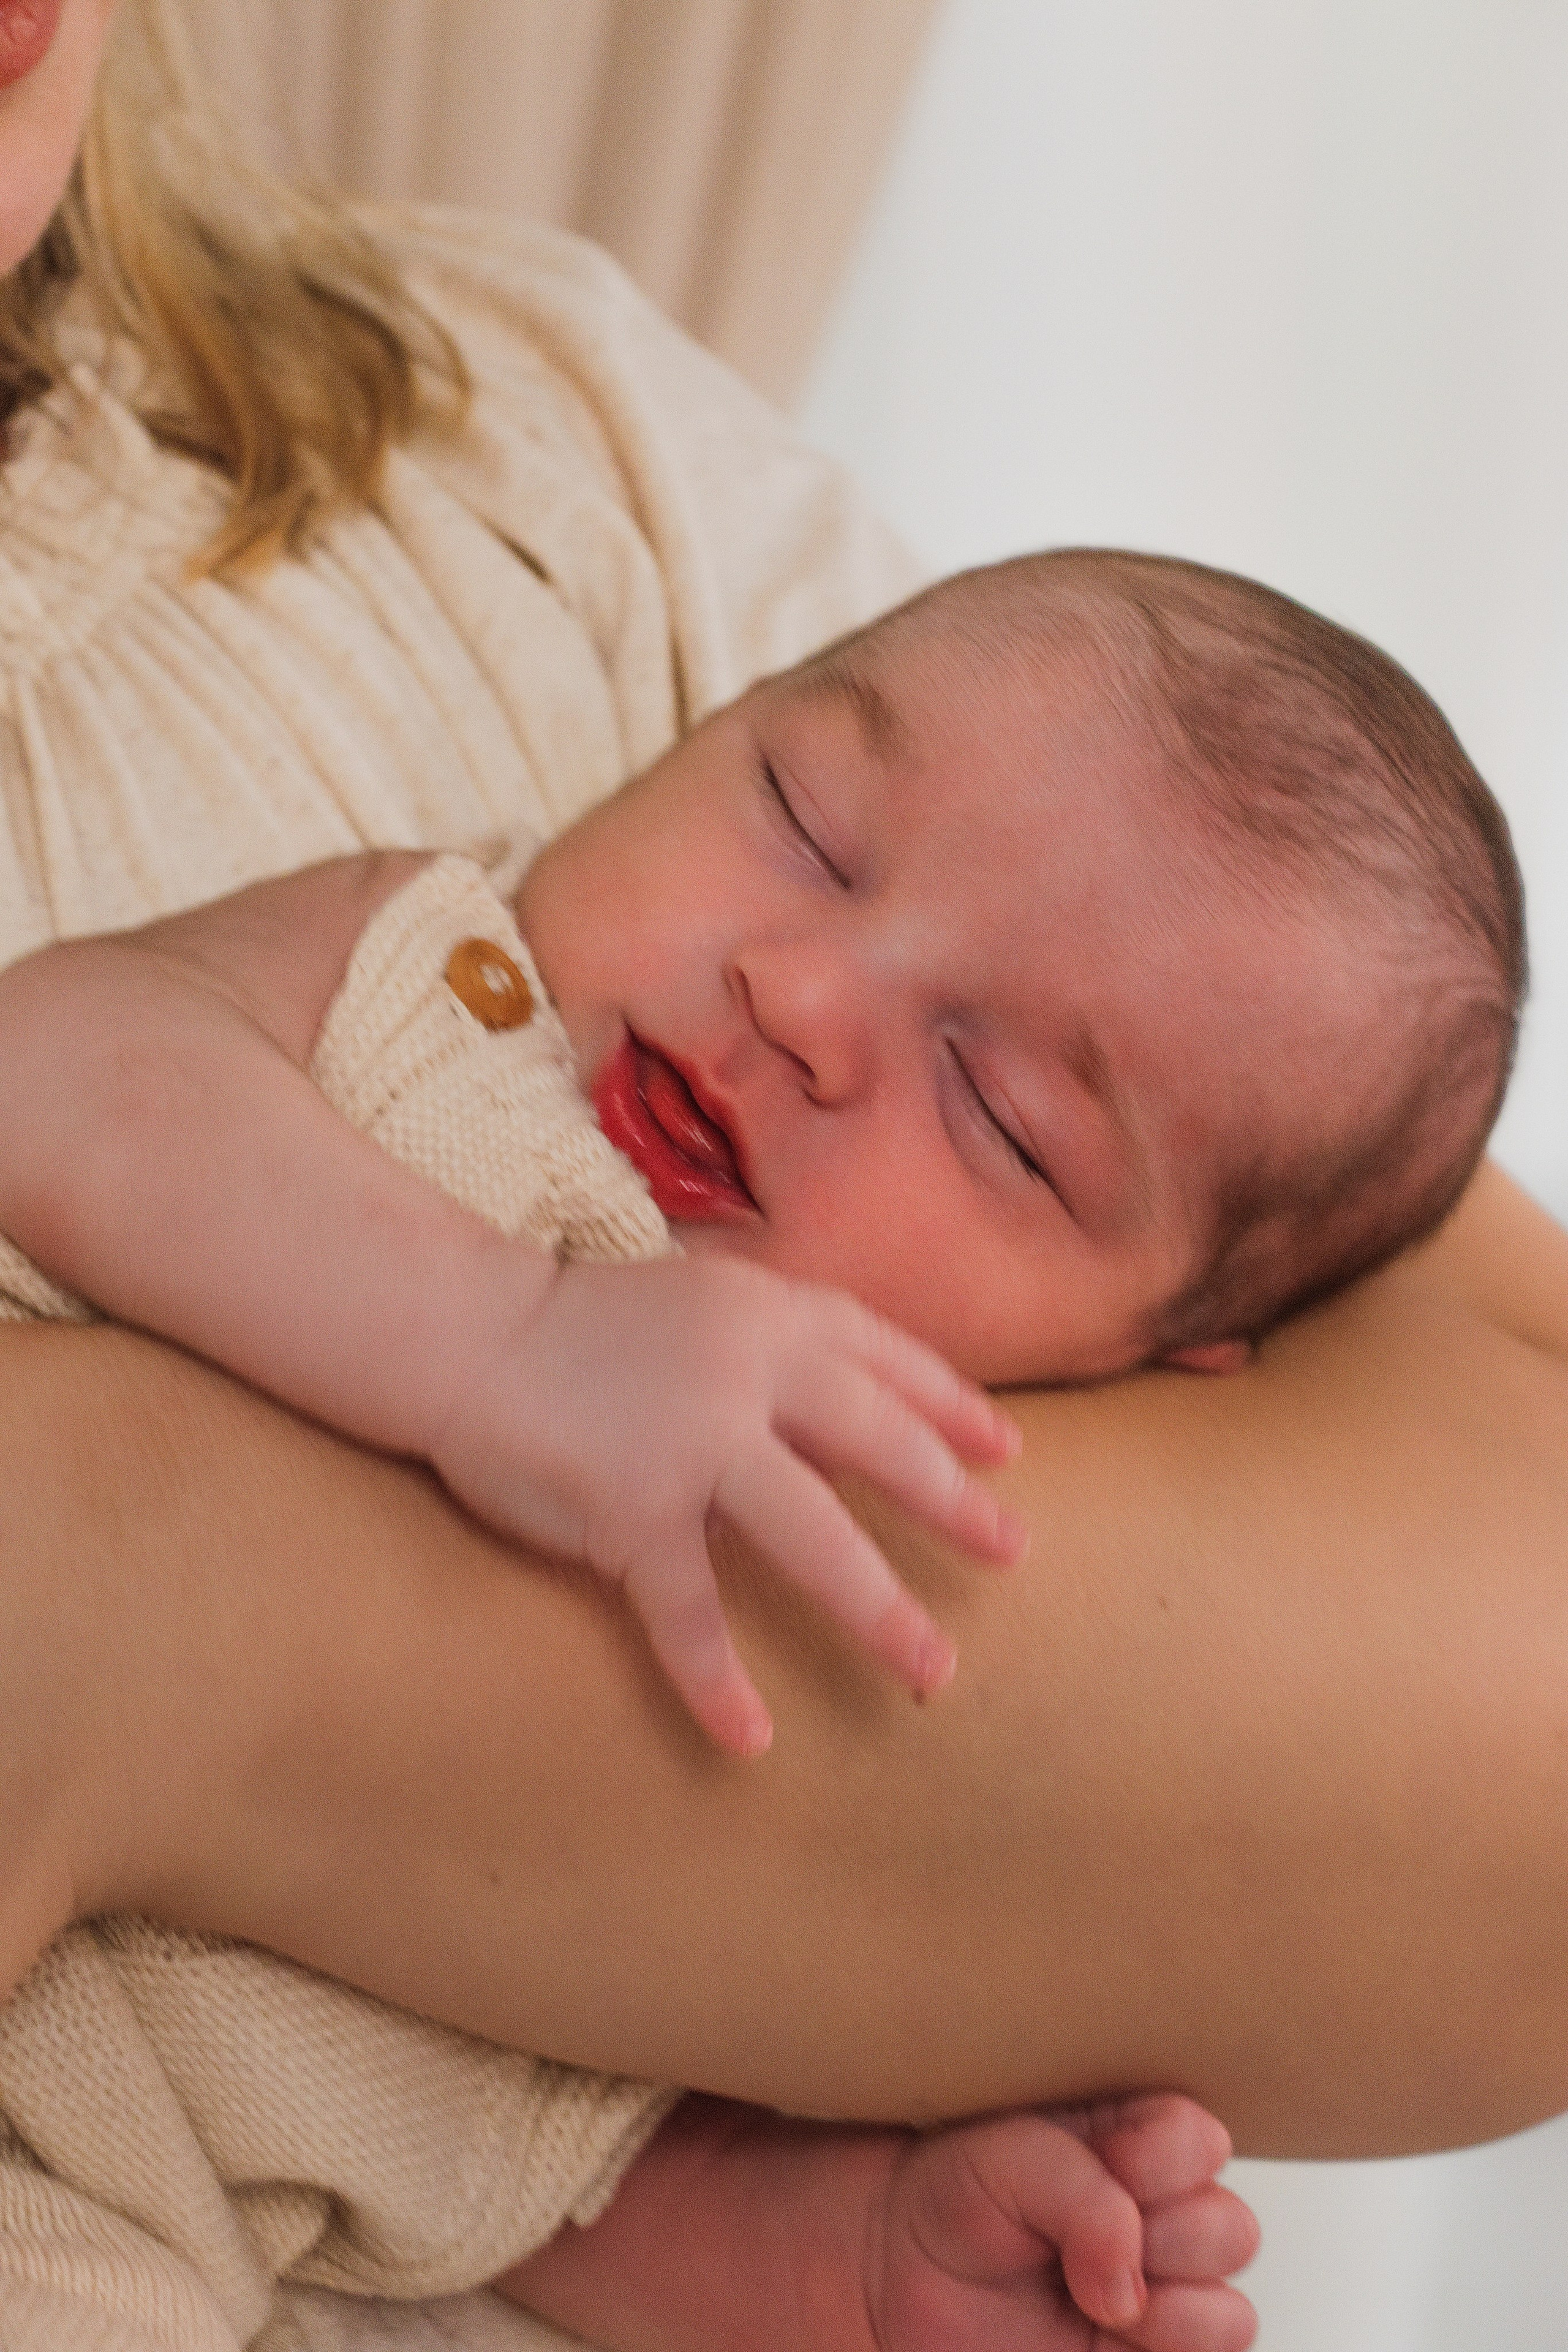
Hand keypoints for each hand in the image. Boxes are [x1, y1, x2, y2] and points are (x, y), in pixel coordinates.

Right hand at [430, 1252, 1024, 1753]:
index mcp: (768, 1314)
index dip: (950, 1404)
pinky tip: (750, 1738)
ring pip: (812, 1537)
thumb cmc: (583, 1324)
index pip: (884, 1356)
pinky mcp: (630, 1510)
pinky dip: (717, 1680)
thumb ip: (775, 1351)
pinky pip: (688, 1612)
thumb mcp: (702, 1304)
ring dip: (879, 1609)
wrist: (466, 1331)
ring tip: (934, 1671)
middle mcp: (747, 1372)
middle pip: (878, 1443)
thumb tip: (856, 1414)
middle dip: (952, 1504)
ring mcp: (692, 1444)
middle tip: (1014, 1552)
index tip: (1004, 1451)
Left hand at [873, 2095, 1258, 2351]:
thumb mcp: (1002, 2154)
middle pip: (1231, 2229)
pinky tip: (1099, 2330)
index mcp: (1134, 2138)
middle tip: (1077, 2239)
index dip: (1151, 2161)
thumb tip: (1132, 2280)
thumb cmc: (953, 2195)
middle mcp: (1161, 2214)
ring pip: (1229, 2312)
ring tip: (1085, 2294)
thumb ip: (1081, 2192)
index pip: (1199, 2140)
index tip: (1093, 2163)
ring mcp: (1161, 2292)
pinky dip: (1160, 2350)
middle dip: (1160, 2237)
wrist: (900, 2276)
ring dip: (1161, 2307)